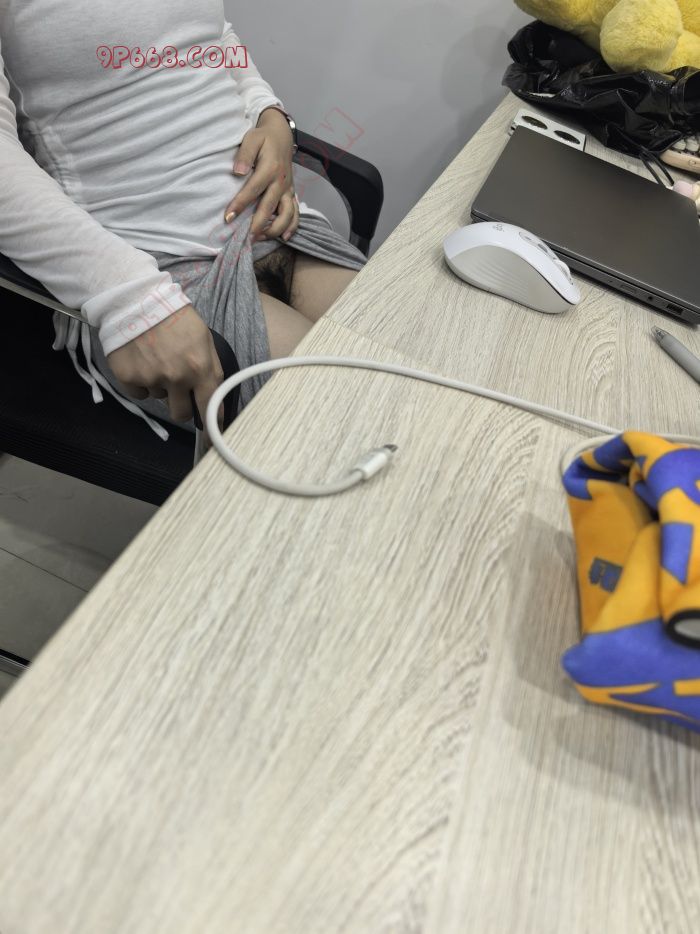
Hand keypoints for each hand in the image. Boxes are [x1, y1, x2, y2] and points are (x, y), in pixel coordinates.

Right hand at [107, 304, 223, 444]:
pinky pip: (139, 394)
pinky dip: (141, 383)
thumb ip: (209, 369)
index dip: (212, 426)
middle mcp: (178, 378)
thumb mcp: (203, 339)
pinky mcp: (129, 379)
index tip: (212, 439)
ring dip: (160, 387)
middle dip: (181, 404)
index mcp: (201, 368)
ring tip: (156, 360)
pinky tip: (141, 362)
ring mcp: (152, 380)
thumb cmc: (174, 317)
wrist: (136, 301)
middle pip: (181, 413)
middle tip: (176, 387)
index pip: (211, 407)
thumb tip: (212, 397)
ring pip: (160, 400)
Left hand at [224, 107, 298, 243]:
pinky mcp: (292, 194)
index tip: (228, 217)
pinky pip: (296, 213)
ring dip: (275, 229)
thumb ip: (245, 154)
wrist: (281, 135)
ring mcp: (288, 189)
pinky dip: (292, 227)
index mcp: (270, 168)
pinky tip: (283, 237)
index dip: (240, 205)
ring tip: (261, 238)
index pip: (253, 190)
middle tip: (246, 238)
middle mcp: (281, 182)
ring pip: (287, 214)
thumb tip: (238, 171)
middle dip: (258, 225)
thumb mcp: (252, 138)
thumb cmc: (263, 138)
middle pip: (270, 207)